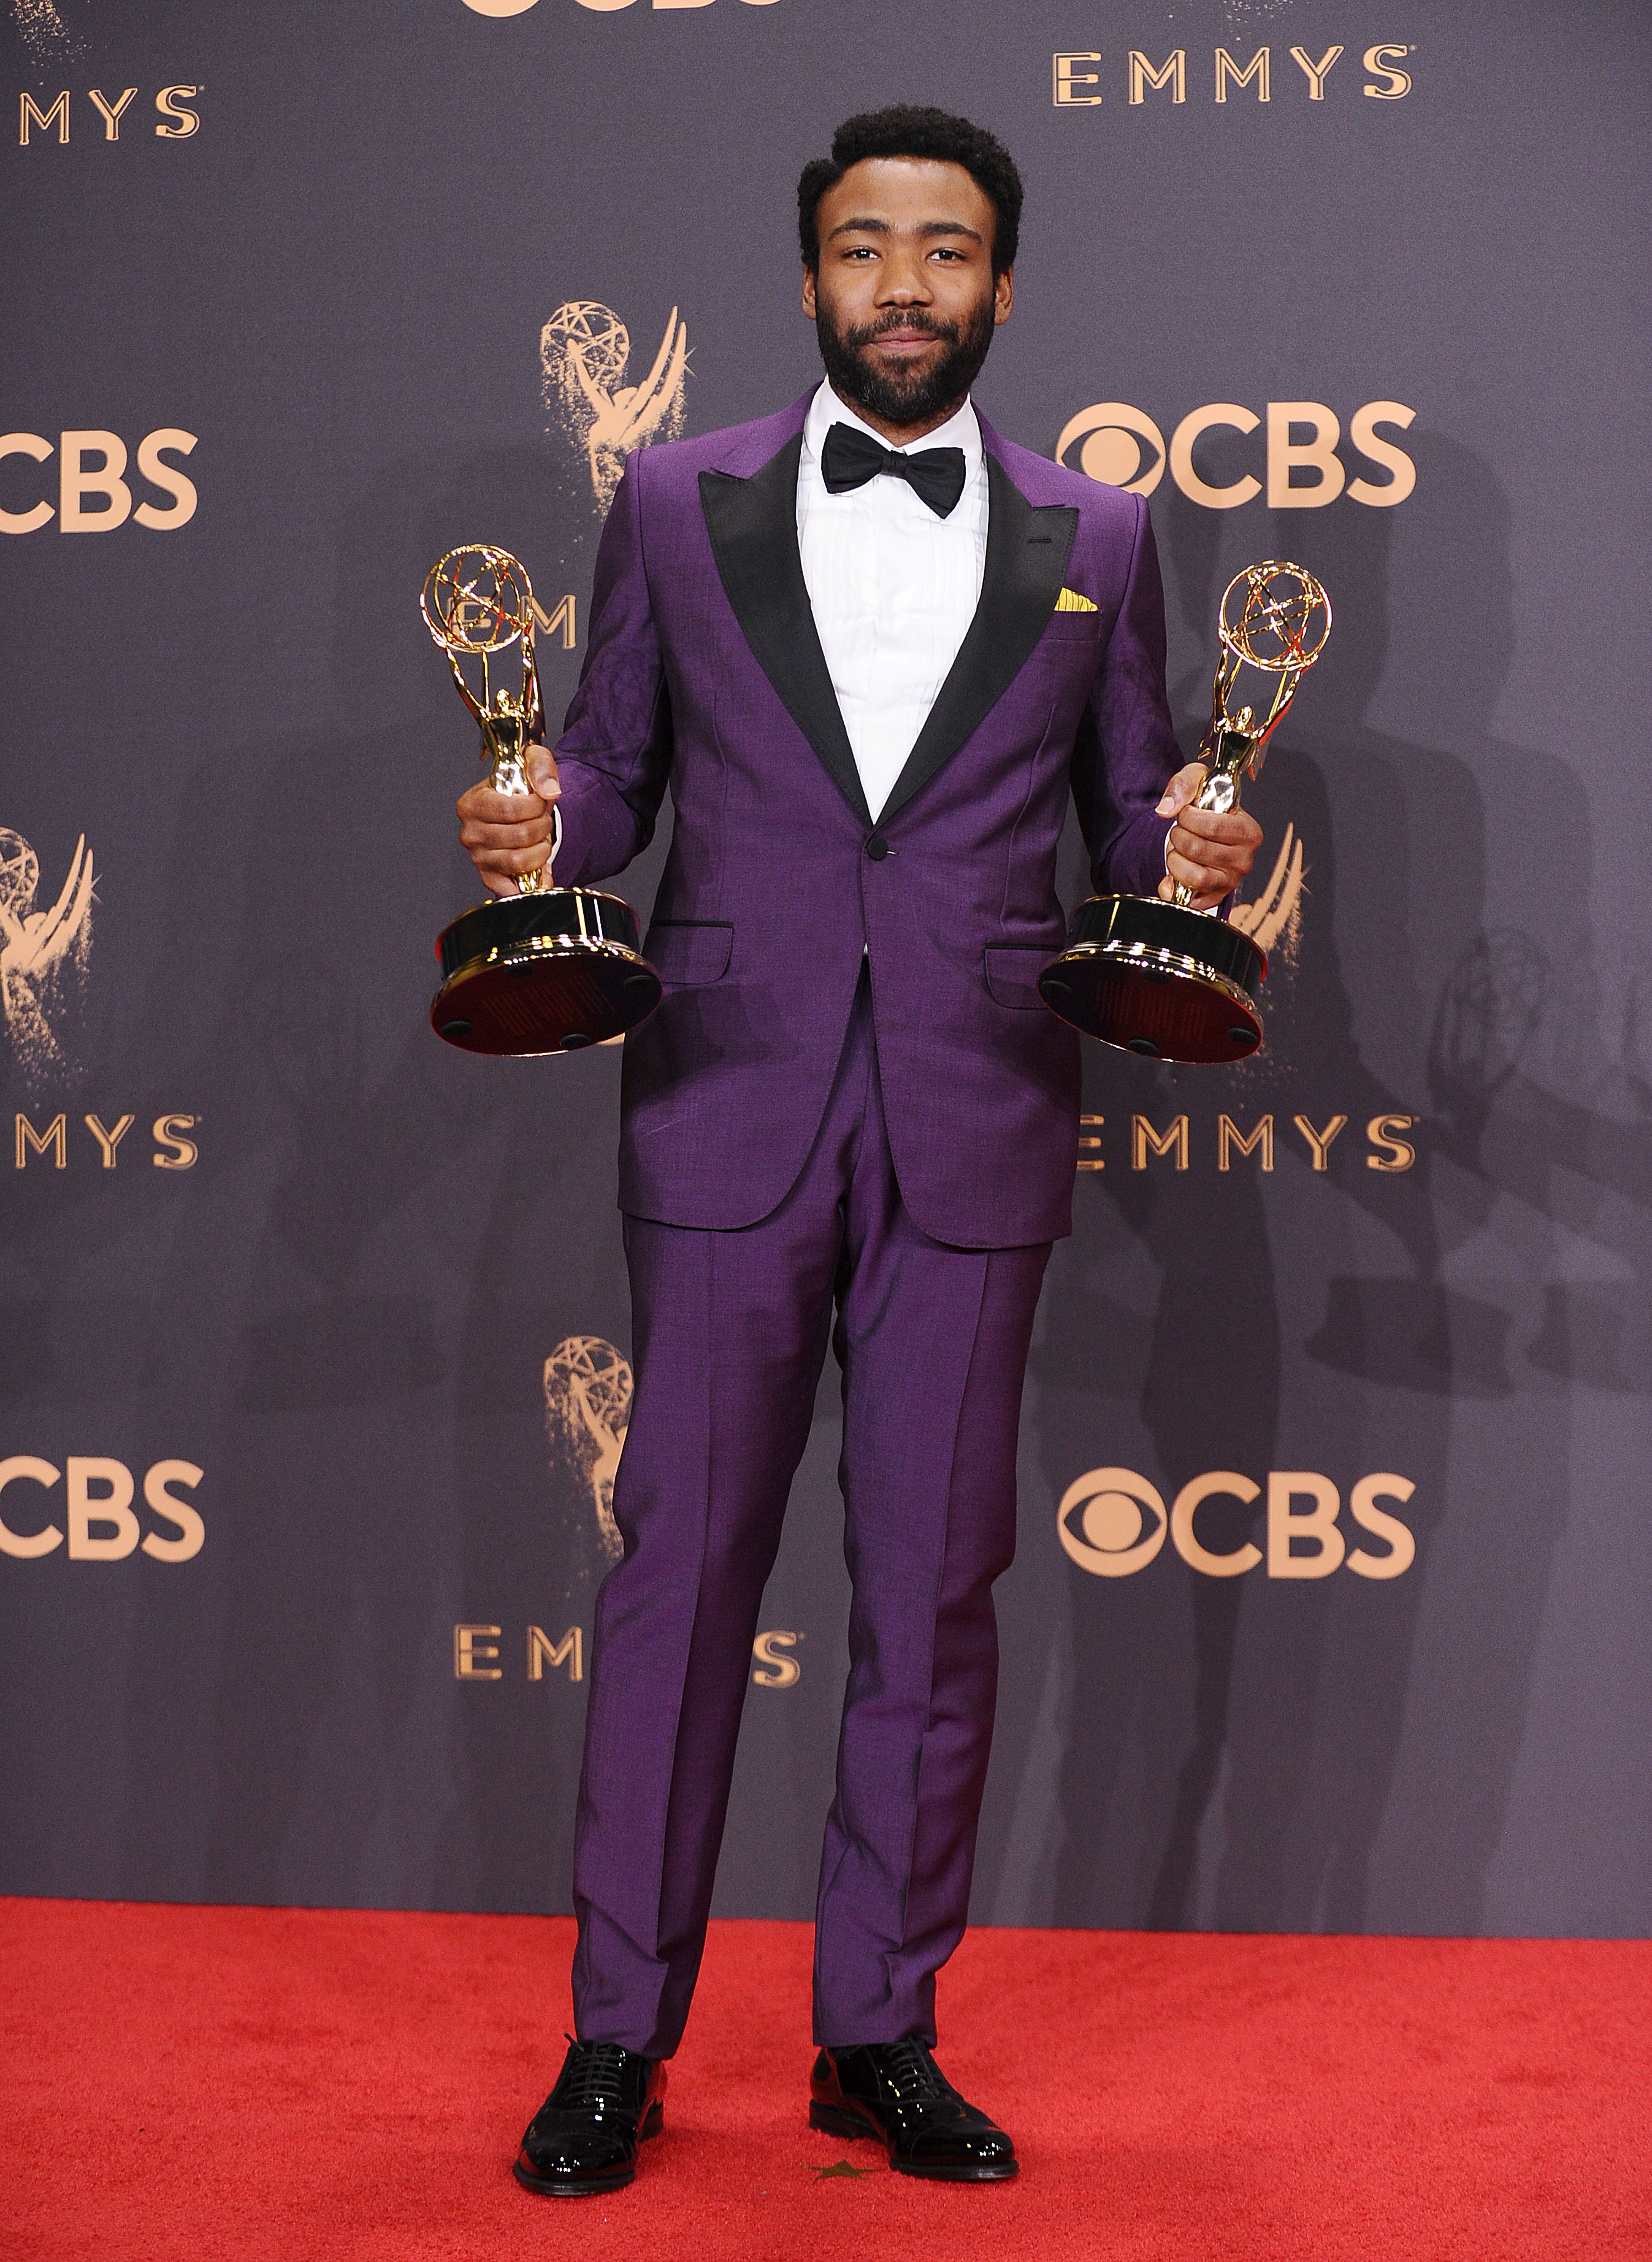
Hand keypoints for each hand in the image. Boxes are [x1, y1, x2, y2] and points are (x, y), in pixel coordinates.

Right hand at [456, 746, 559, 896]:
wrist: (519, 808)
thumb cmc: (522, 788)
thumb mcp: (532, 762)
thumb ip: (541, 766)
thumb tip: (548, 790)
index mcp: (472, 804)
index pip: (510, 809)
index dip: (537, 806)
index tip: (541, 800)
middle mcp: (470, 833)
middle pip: (520, 835)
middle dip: (543, 826)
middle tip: (542, 819)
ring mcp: (478, 857)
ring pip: (520, 860)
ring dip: (541, 850)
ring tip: (539, 838)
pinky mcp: (489, 877)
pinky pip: (512, 888)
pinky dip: (531, 880)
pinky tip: (539, 868)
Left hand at [1154, 761, 1262, 910]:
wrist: (1206, 828)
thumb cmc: (1207, 804)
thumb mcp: (1199, 781)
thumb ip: (1183, 785)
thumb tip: (1166, 809)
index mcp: (1249, 832)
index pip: (1212, 827)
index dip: (1188, 818)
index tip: (1185, 813)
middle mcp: (1244, 860)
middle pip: (1197, 850)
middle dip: (1178, 836)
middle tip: (1180, 830)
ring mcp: (1230, 881)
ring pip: (1194, 877)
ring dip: (1175, 859)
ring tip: (1178, 849)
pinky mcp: (1215, 897)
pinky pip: (1189, 900)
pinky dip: (1173, 888)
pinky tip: (1172, 875)